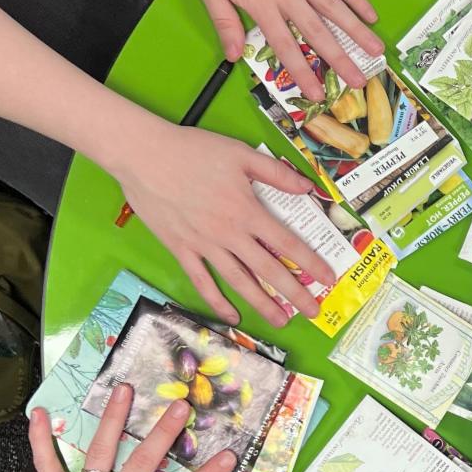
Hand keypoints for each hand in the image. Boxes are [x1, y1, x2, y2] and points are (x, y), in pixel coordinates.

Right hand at [114, 121, 336, 327]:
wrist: (143, 155)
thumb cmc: (193, 151)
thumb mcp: (241, 154)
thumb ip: (277, 173)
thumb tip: (308, 188)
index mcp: (247, 211)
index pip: (288, 243)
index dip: (311, 263)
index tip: (328, 279)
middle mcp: (229, 234)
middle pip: (268, 269)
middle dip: (294, 293)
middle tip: (312, 312)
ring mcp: (204, 245)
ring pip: (239, 282)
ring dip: (262, 303)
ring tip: (280, 321)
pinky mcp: (181, 249)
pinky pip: (202, 281)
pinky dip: (217, 301)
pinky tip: (232, 316)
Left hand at [183, 0, 383, 101]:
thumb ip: (223, 20)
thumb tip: (232, 55)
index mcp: (259, 2)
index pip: (285, 45)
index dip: (302, 72)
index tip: (318, 93)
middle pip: (318, 32)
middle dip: (340, 59)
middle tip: (360, 80)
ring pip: (334, 8)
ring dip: (357, 32)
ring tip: (377, 51)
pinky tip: (370, 14)